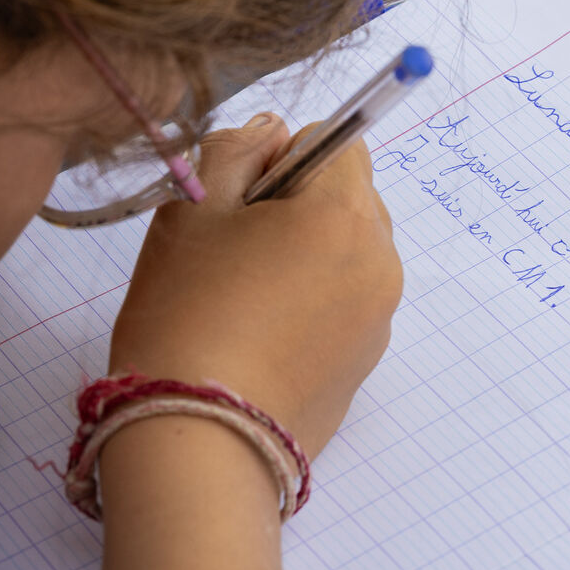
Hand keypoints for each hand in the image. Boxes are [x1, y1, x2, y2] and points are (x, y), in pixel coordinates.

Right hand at [109, 112, 401, 456]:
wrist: (202, 440)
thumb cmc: (187, 317)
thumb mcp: (191, 212)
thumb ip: (235, 151)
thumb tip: (275, 129)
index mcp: (345, 216)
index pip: (340, 142)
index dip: (286, 156)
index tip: (243, 197)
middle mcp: (380, 261)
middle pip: (353, 195)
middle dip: (303, 202)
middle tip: (239, 247)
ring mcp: (382, 314)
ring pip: (353, 248)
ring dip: (312, 250)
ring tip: (249, 294)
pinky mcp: (371, 358)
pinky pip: (352, 299)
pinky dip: (319, 298)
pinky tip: (266, 332)